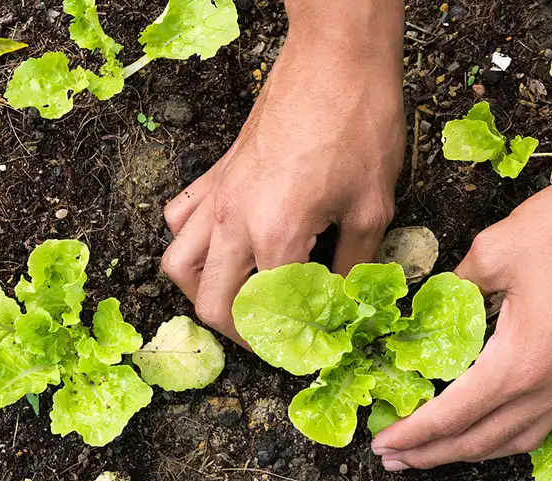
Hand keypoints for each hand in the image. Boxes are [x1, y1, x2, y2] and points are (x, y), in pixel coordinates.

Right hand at [161, 22, 404, 342]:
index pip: (267, 314)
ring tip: (240, 300)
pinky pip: (181, 219)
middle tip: (274, 338)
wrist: (335, 59)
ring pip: (179, 264)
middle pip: (211, 303)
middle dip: (240, 333)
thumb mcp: (373, 207)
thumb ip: (355, 266)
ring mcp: (218, 195)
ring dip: (204, 293)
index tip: (310, 350)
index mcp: (276, 235)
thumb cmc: (360, 125)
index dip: (289, 343)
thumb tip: (346, 304)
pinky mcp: (216, 173)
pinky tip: (223, 247)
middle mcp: (234, 221)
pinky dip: (191, 243)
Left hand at [370, 161, 551, 469]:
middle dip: (433, 454)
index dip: (412, 434)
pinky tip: (492, 425)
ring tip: (435, 452)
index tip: (381, 444)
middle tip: (393, 458)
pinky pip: (540, 422)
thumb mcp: (496, 249)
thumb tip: (435, 302)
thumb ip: (457, 285)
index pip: (451, 416)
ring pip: (515, 439)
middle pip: (481, 441)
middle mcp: (548, 387)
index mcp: (518, 364)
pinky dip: (506, 435)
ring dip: (471, 450)